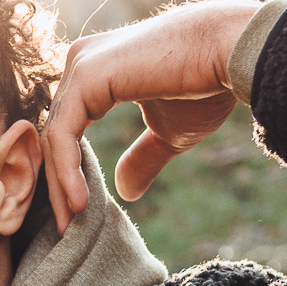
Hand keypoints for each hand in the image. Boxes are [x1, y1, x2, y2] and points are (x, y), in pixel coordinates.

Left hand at [40, 0, 261, 223]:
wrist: (231, 53)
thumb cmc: (206, 87)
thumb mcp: (168, 133)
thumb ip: (143, 157)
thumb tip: (123, 191)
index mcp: (96, 72)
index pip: (68, 129)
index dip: (68, 174)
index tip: (76, 216)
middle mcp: (81, 62)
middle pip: (55, 135)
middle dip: (57, 186)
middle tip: (64, 231)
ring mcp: (81, 66)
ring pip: (55, 138)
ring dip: (59, 186)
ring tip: (70, 225)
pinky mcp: (87, 75)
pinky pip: (64, 134)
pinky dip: (67, 172)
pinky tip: (80, 204)